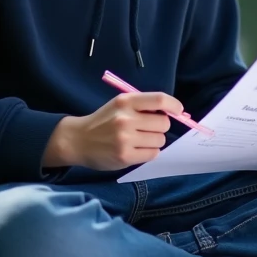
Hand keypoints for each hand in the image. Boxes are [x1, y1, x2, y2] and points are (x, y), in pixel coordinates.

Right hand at [44, 92, 176, 169]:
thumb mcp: (119, 105)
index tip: (178, 111)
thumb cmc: (103, 121)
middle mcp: (125, 119)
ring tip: (139, 140)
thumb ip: (142, 106)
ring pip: (160, 140)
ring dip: (154, 141)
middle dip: (160, 127)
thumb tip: (173, 112)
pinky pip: (153, 154)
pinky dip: (149, 152)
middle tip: (148, 129)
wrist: (78, 140)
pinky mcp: (125, 156)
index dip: (174, 105)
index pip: (159, 100)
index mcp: (125, 102)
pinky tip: (136, 149)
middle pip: (164, 123)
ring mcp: (125, 139)